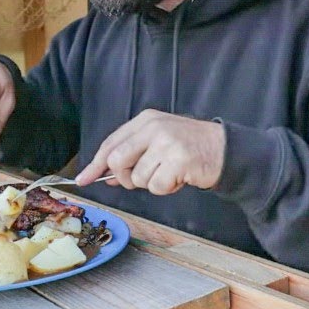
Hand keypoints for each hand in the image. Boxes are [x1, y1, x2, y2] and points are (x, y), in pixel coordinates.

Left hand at [76, 109, 224, 194]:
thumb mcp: (158, 140)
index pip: (111, 143)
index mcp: (146, 120)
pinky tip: (179, 177)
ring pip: (137, 178)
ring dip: (152, 183)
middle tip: (141, 178)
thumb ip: (133, 153)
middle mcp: (154, 128)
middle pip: (117, 161)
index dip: (95, 163)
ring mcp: (166, 143)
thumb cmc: (189, 147)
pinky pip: (157, 186)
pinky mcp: (178, 160)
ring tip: (170, 172)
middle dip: (124, 178)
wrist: (224, 149)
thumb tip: (105, 174)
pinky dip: (167, 188)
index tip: (84, 178)